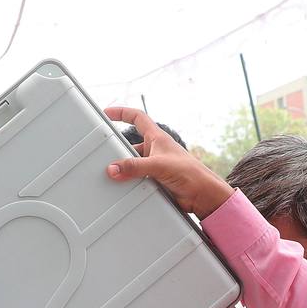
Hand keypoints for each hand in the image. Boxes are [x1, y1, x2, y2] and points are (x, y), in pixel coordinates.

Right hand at [104, 107, 234, 218]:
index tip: (107, 112)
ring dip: (124, 169)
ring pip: (132, 164)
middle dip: (118, 150)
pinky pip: (136, 179)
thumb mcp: (158, 166)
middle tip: (104, 155)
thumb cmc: (190, 173)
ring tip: (114, 175)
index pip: (137, 118)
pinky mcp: (155, 181)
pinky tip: (124, 189)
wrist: (202, 195)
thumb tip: (113, 168)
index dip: (122, 113)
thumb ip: (134, 167)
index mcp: (157, 138)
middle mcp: (155, 150)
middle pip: (130, 145)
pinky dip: (129, 183)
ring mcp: (154, 166)